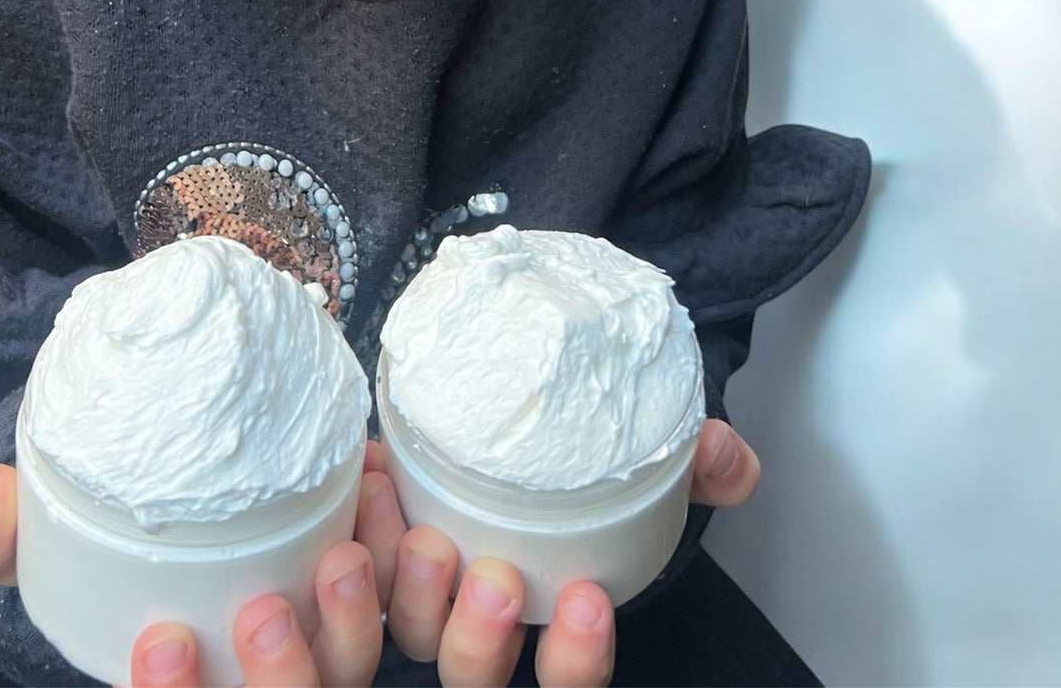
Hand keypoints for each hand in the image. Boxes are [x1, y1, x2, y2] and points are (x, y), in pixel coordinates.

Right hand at [0, 464, 382, 685]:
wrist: (185, 487)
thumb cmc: (113, 536)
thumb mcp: (53, 537)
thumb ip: (10, 533)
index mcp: (184, 681)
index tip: (159, 642)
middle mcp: (262, 680)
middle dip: (287, 678)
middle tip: (262, 609)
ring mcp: (324, 649)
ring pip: (359, 672)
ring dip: (364, 621)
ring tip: (352, 551)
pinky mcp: (377, 596)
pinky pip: (420, 615)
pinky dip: (419, 574)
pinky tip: (393, 499)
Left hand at [353, 419, 759, 687]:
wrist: (461, 401)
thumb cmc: (545, 450)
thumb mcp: (625, 455)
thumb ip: (682, 462)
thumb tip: (729, 461)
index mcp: (537, 613)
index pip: (564, 681)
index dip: (574, 660)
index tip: (589, 600)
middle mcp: (469, 625)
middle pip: (467, 678)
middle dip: (476, 640)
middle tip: (492, 575)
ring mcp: (406, 602)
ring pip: (391, 644)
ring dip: (388, 601)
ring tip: (388, 540)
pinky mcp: (351, 569)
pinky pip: (331, 594)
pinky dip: (341, 555)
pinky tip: (362, 486)